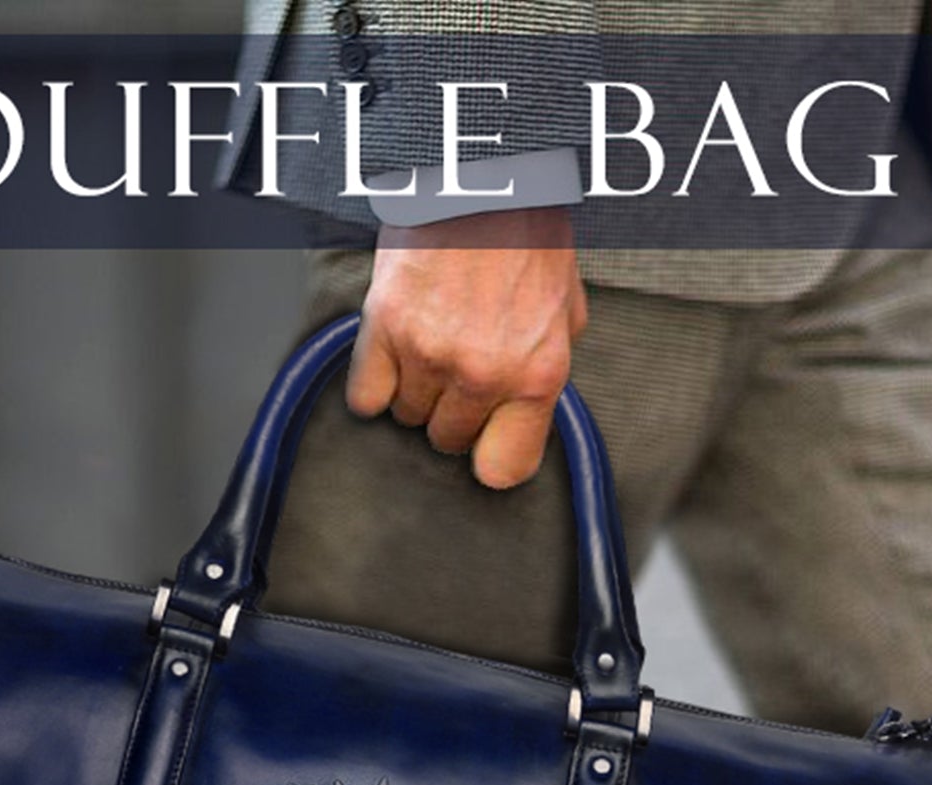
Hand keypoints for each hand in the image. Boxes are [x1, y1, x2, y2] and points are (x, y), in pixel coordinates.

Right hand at [346, 206, 588, 489]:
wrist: (485, 168)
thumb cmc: (528, 231)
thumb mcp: (565, 306)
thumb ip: (547, 364)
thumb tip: (524, 408)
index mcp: (538, 374)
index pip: (504, 469)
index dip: (490, 454)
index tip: (484, 438)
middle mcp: (484, 373)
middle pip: (448, 440)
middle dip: (450, 410)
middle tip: (456, 364)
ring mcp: (431, 353)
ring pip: (406, 417)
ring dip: (413, 388)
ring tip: (429, 340)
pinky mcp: (385, 327)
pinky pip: (365, 397)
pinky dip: (373, 381)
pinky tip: (392, 349)